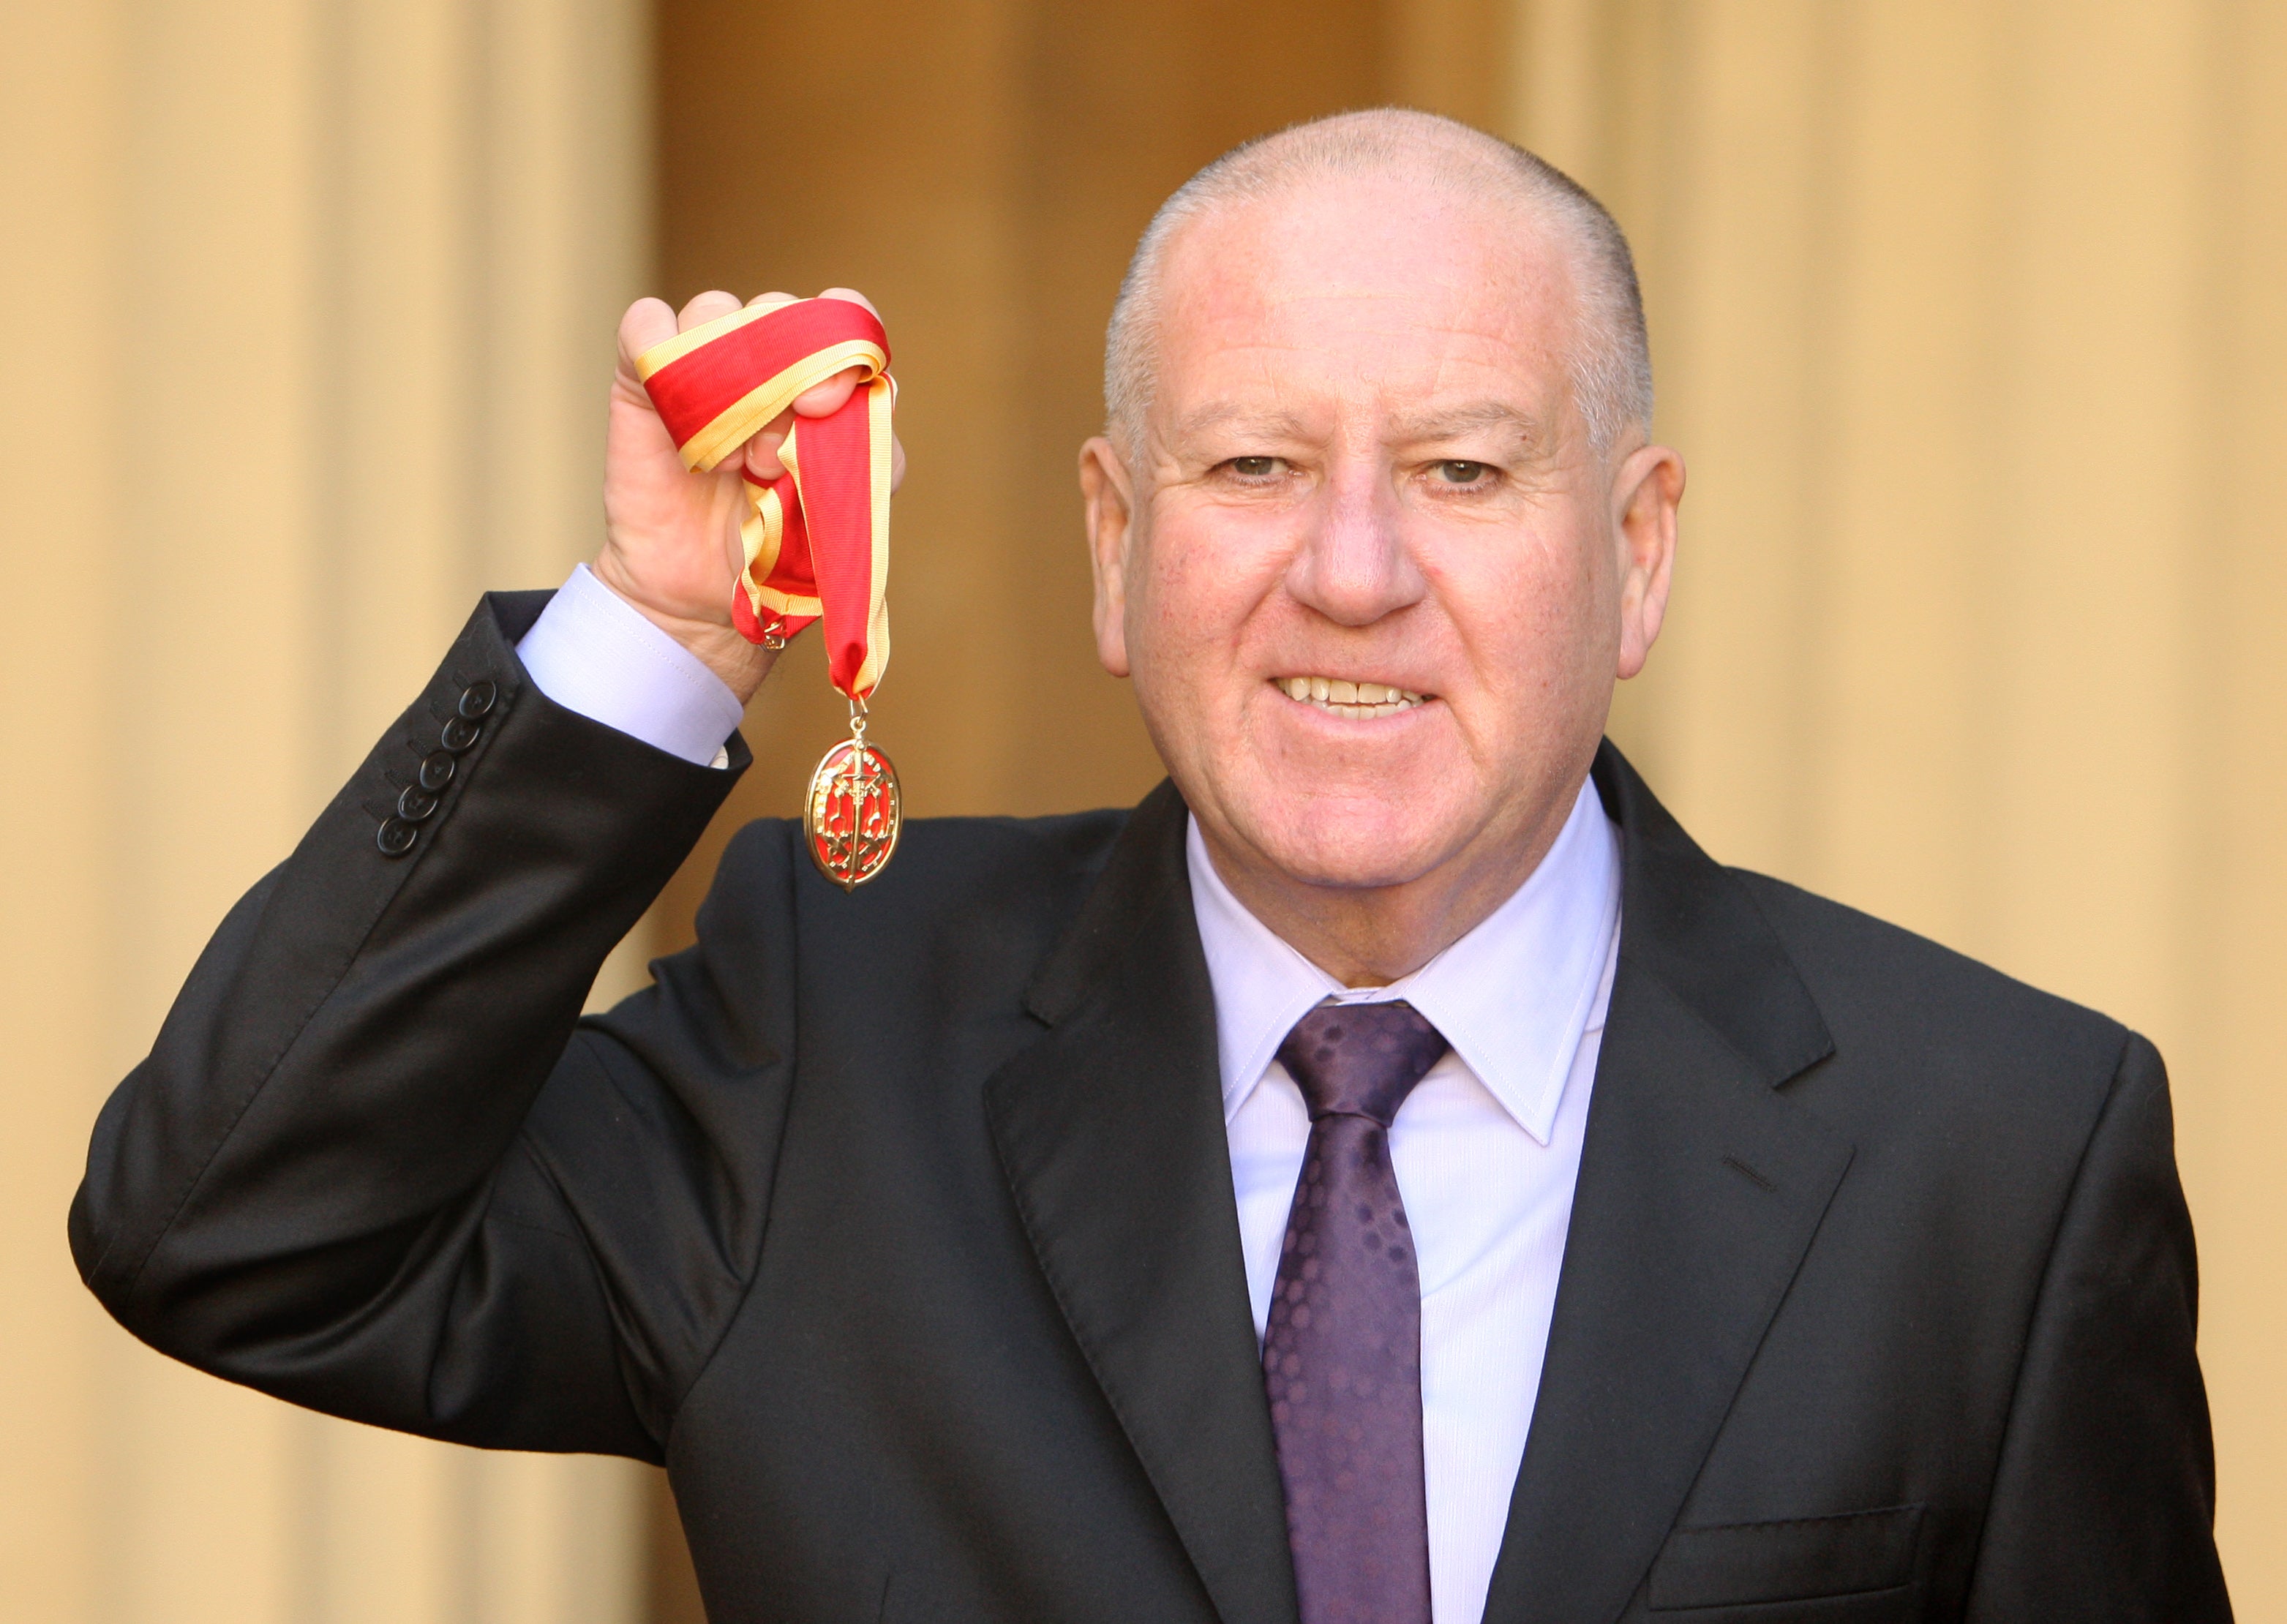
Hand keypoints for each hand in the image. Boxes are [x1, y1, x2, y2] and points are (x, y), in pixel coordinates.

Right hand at [594, 288, 907, 702]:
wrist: (703, 599)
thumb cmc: (779, 548)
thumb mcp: (848, 511)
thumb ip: (876, 454)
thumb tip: (869, 395)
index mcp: (823, 381)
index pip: (844, 314)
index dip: (842, 337)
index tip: (829, 399)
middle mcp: (767, 360)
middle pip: (779, 308)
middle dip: (782, 379)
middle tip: (775, 456)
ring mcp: (705, 361)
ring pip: (716, 309)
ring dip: (724, 383)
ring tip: (730, 459)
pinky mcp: (645, 373)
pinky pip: (646, 321)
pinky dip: (659, 351)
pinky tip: (674, 418)